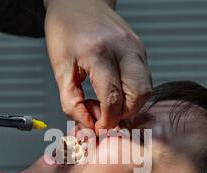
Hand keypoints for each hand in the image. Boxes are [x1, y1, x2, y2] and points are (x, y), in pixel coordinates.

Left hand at [44, 0, 151, 131]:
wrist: (79, 2)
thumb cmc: (66, 30)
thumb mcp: (60, 68)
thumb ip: (71, 102)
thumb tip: (87, 126)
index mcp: (99, 53)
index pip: (113, 97)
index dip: (107, 120)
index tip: (98, 127)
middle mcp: (124, 49)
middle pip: (139, 95)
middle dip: (124, 114)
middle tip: (106, 116)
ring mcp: (136, 48)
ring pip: (146, 89)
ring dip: (131, 105)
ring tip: (109, 104)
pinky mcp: (141, 49)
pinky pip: (144, 79)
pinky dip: (132, 93)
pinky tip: (116, 92)